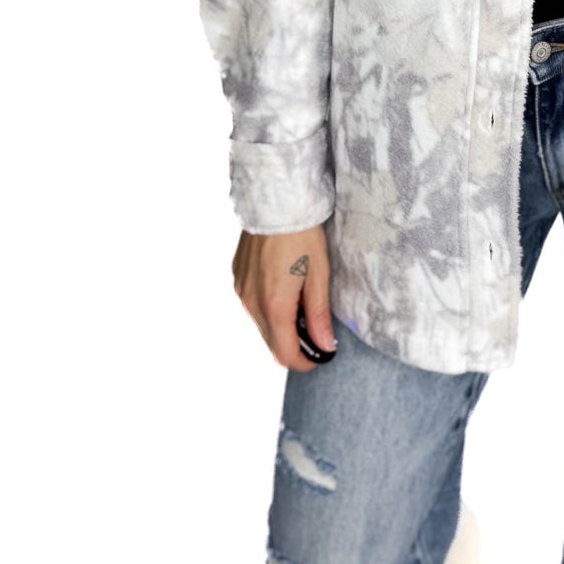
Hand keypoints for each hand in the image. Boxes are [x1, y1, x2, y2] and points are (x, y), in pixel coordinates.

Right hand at [232, 224, 336, 370]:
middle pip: (272, 343)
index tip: (320, 357)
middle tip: (318, 330)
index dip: (304, 362)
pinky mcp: (238, 278)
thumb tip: (325, 347)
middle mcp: (251, 303)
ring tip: (303, 304)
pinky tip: (286, 288)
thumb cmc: (303, 236)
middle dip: (294, 344)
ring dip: (281, 326)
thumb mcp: (320, 275)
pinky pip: (253, 306)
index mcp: (274, 305)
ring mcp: (241, 291)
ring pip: (261, 326)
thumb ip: (319, 314)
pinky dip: (269, 308)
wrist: (275, 201)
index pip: (285, 354)